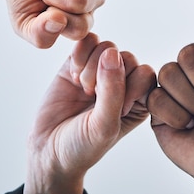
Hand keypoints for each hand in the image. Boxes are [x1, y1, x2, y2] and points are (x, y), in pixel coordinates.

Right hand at [23, 33, 155, 193]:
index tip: (115, 108)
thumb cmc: (83, 146)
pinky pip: (86, 41)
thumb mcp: (103, 125)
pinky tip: (73, 74)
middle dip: (107, 74)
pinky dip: (79, 54)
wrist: (49, 151)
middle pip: (126, 57)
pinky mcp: (78, 62)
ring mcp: (100, 71)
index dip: (130, 85)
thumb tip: (112, 53)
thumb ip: (112, 91)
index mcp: (139, 100)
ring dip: (92, 66)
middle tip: (91, 96)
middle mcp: (123, 83)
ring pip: (107, 46)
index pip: (145, 74)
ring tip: (82, 87)